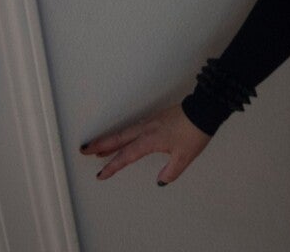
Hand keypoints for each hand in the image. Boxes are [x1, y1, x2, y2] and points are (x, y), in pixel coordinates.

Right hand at [80, 104, 210, 185]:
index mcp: (150, 140)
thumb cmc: (195, 132)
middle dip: (101, 145)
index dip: (113, 166)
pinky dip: (124, 133)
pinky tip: (123, 136)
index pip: (127, 156)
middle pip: (119, 139)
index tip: (101, 174)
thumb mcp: (185, 156)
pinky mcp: (158, 117)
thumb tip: (161, 181)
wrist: (205, 109)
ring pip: (125, 131)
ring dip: (110, 139)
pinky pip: (134, 126)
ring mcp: (152, 121)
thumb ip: (171, 171)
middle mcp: (147, 129)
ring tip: (98, 148)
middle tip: (84, 150)